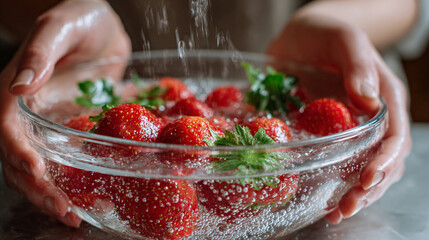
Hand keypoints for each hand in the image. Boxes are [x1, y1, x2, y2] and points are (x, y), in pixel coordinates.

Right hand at [0, 0, 129, 226]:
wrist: (100, 26)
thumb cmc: (77, 18)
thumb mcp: (59, 26)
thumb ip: (41, 51)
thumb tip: (19, 85)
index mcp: (15, 91)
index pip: (7, 130)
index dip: (18, 154)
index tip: (36, 174)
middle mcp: (29, 114)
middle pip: (21, 158)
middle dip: (38, 188)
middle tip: (65, 211)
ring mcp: (51, 124)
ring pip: (43, 165)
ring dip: (54, 192)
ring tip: (75, 215)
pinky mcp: (73, 127)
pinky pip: (70, 157)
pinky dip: (77, 179)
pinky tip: (92, 195)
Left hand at [268, 13, 411, 222]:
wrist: (300, 36)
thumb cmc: (324, 33)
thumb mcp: (342, 39)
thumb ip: (357, 65)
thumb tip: (367, 100)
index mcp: (384, 95)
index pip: (395, 135)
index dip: (385, 161)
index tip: (366, 180)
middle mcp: (373, 116)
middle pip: (385, 159)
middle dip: (370, 187)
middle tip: (347, 207)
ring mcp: (352, 127)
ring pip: (366, 167)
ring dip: (357, 193)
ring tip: (338, 212)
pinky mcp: (331, 133)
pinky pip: (341, 162)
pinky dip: (337, 184)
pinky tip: (326, 201)